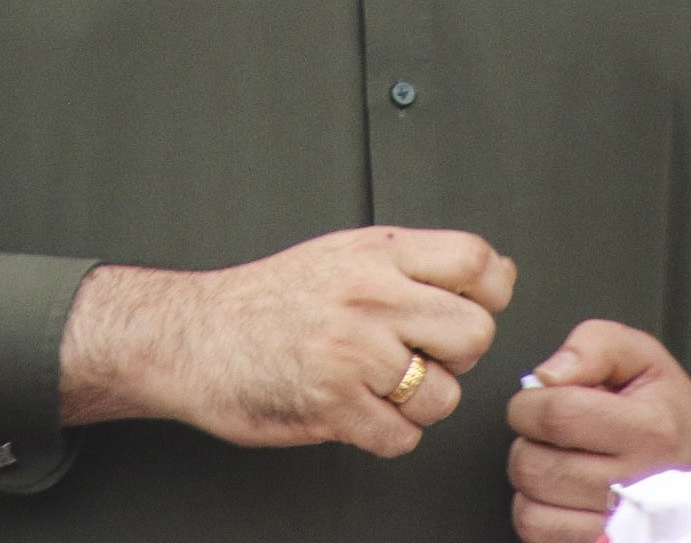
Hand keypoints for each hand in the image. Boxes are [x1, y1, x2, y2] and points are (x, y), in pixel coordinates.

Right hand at [59, 226, 515, 457]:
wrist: (194, 335)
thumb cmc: (269, 298)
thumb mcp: (344, 255)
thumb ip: (415, 262)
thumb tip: (497, 271)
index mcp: (376, 252)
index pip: (476, 261)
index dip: (489, 292)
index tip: (472, 306)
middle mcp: (368, 295)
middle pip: (475, 334)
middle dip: (454, 357)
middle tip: (418, 355)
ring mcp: (351, 350)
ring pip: (443, 396)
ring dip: (418, 404)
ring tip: (380, 386)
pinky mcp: (332, 403)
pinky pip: (401, 438)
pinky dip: (385, 435)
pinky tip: (358, 411)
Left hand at [505, 320, 690, 541]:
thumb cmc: (671, 413)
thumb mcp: (643, 357)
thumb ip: (592, 347)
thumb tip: (546, 376)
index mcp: (652, 430)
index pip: (555, 416)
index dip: (528, 404)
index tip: (536, 402)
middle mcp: (641, 487)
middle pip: (535, 467)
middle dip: (527, 443)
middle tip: (552, 436)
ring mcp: (626, 530)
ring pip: (531, 510)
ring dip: (533, 483)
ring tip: (561, 465)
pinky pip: (542, 537)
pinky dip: (541, 516)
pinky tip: (565, 497)